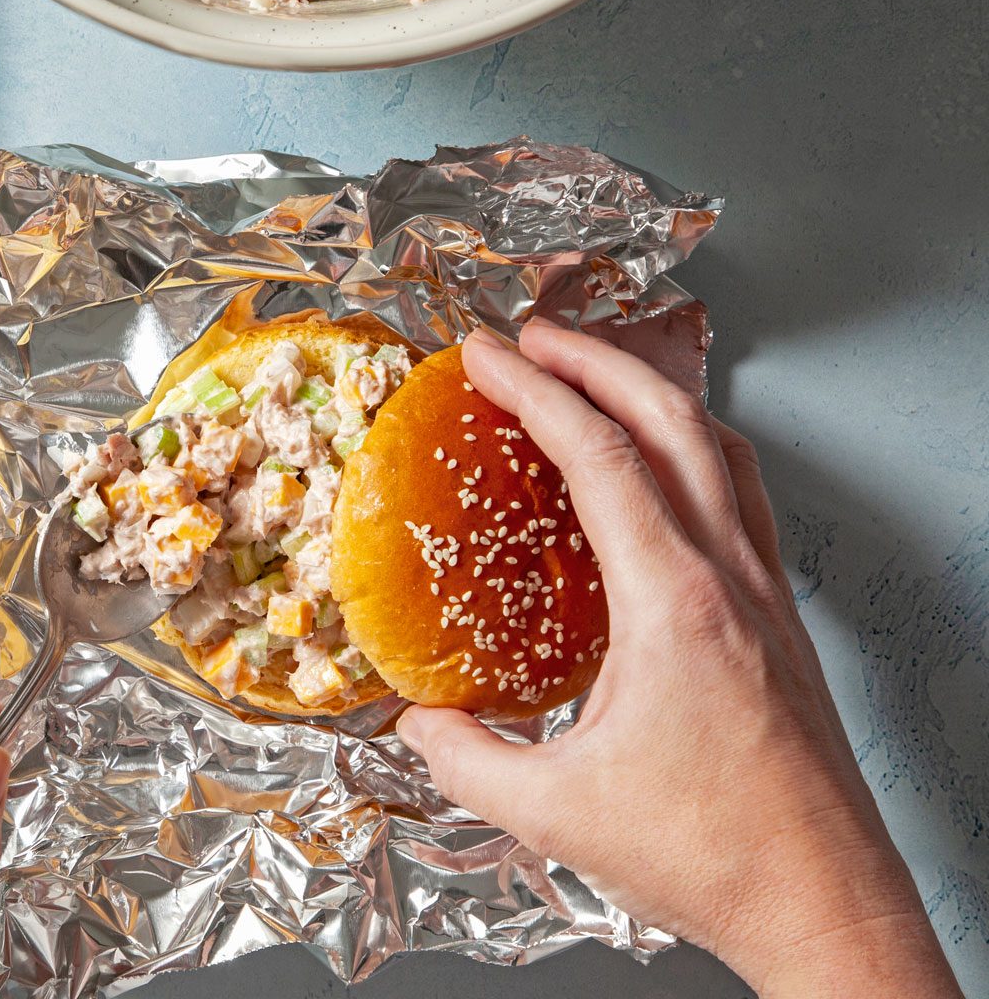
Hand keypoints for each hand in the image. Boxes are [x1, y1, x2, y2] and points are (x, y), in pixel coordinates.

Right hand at [395, 325, 960, 998]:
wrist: (823, 903)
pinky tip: (660, 477)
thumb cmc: (708, 857)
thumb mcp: (553, 812)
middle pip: (671, 421)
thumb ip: (464, 757)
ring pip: (720, 450)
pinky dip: (693, 453)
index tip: (485, 353)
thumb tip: (413, 720)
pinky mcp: (781, 622)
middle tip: (532, 334)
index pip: (600, 456)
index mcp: (674, 604)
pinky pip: (740, 499)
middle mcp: (732, 579)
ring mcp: (768, 595)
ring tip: (595, 379)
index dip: (535, 389)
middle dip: (596, 358)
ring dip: (653, 395)